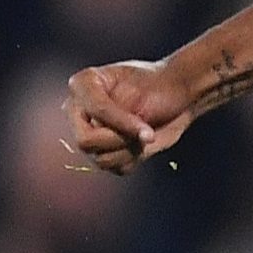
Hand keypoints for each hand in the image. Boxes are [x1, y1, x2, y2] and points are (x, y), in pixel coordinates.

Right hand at [64, 59, 199, 172]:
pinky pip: (115, 168)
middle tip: (146, 134)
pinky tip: (142, 144)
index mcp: (82, 84)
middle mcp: (78, 110)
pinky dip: (134, 159)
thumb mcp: (145, 89)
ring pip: (101, 158)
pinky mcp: (102, 152)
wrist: (175, 98)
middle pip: (85, 141)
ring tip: (145, 135)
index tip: (147, 131)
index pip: (95, 110)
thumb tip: (116, 136)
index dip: (122, 123)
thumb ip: (124, 111)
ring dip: (130, 151)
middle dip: (122, 140)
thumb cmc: (160, 85)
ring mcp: (87, 133)